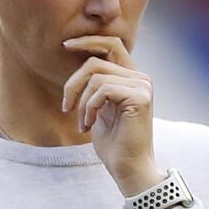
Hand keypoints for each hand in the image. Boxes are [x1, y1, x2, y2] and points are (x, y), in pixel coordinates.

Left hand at [61, 36, 163, 194]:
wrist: (129, 168)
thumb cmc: (113, 144)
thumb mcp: (100, 109)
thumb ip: (96, 87)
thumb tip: (80, 67)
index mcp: (133, 79)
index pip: (112, 44)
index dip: (88, 40)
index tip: (65, 45)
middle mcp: (141, 79)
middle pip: (96, 61)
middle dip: (73, 82)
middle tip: (66, 107)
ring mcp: (142, 87)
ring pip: (96, 76)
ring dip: (81, 102)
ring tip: (82, 123)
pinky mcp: (139, 97)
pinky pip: (102, 89)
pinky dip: (89, 107)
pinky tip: (89, 126)